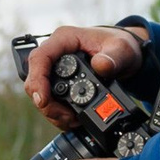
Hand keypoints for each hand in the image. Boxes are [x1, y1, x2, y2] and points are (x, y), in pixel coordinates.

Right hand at [24, 24, 149, 130]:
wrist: (124, 56)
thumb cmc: (120, 46)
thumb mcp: (122, 49)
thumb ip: (113, 57)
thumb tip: (100, 66)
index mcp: (64, 39)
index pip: (40, 57)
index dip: (37, 80)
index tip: (43, 100)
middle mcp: (55, 54)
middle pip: (35, 79)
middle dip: (46, 103)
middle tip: (66, 117)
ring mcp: (55, 69)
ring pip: (41, 94)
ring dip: (53, 112)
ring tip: (73, 120)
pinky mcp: (59, 83)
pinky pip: (50, 101)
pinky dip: (59, 114)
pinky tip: (73, 119)